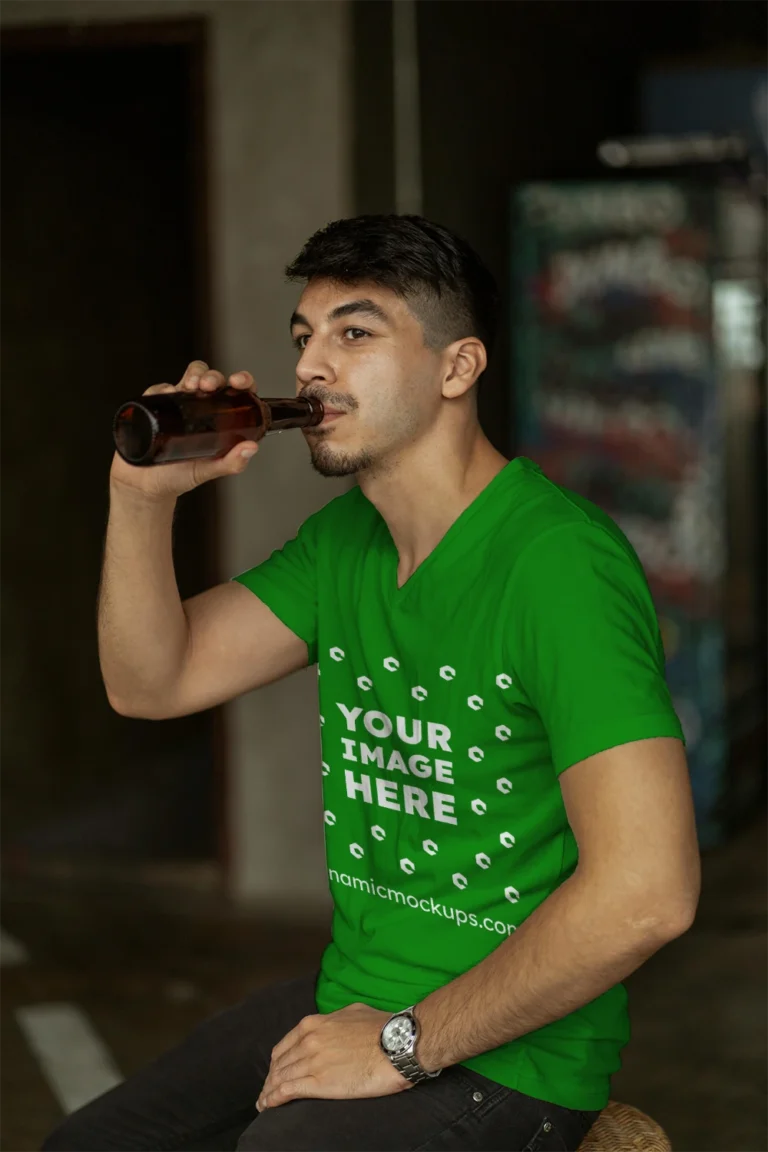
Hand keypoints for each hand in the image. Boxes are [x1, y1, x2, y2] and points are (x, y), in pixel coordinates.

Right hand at [110, 360, 259, 501]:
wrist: (145, 485)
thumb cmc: (179, 476)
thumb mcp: (209, 471)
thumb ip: (231, 463)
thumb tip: (251, 447)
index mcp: (219, 420)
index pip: (235, 393)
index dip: (242, 381)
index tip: (239, 382)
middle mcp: (200, 408)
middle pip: (211, 379)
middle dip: (213, 376)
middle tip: (210, 387)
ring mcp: (179, 405)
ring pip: (190, 377)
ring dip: (194, 374)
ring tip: (192, 386)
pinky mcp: (156, 406)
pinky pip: (159, 389)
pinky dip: (163, 388)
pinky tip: (167, 395)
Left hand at [256, 1003, 410, 1112]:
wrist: (397, 1043)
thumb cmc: (382, 1027)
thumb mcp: (353, 1012)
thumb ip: (335, 1020)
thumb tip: (334, 1025)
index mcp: (315, 1024)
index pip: (285, 1046)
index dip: (278, 1061)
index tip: (276, 1072)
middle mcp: (308, 1041)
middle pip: (280, 1064)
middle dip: (271, 1078)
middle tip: (267, 1091)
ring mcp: (312, 1061)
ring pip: (280, 1078)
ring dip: (269, 1091)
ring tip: (263, 1103)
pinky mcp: (319, 1083)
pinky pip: (287, 1091)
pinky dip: (273, 1099)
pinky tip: (268, 1106)